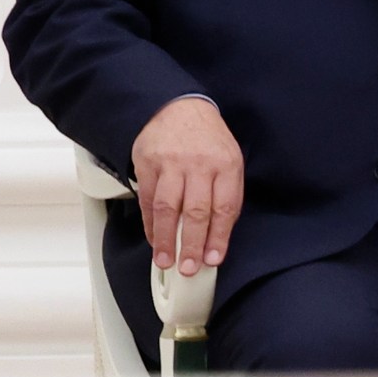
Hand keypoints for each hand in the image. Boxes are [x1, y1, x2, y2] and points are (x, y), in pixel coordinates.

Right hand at [130, 96, 242, 276]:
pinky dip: (151, 224)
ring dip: (166, 239)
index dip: (219, 237)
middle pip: (197, 211)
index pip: (225, 207)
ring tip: (166, 260)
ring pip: (169, 208)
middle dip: (193, 244)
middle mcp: (199, 165)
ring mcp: (172, 165)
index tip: (214, 259)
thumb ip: (227, 192)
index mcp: (226, 165)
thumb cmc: (207, 140)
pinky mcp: (148, 165)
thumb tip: (219, 233)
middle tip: (189, 268)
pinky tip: (154, 239)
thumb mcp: (229, 159)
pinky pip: (149, 200)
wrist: (176, 108)